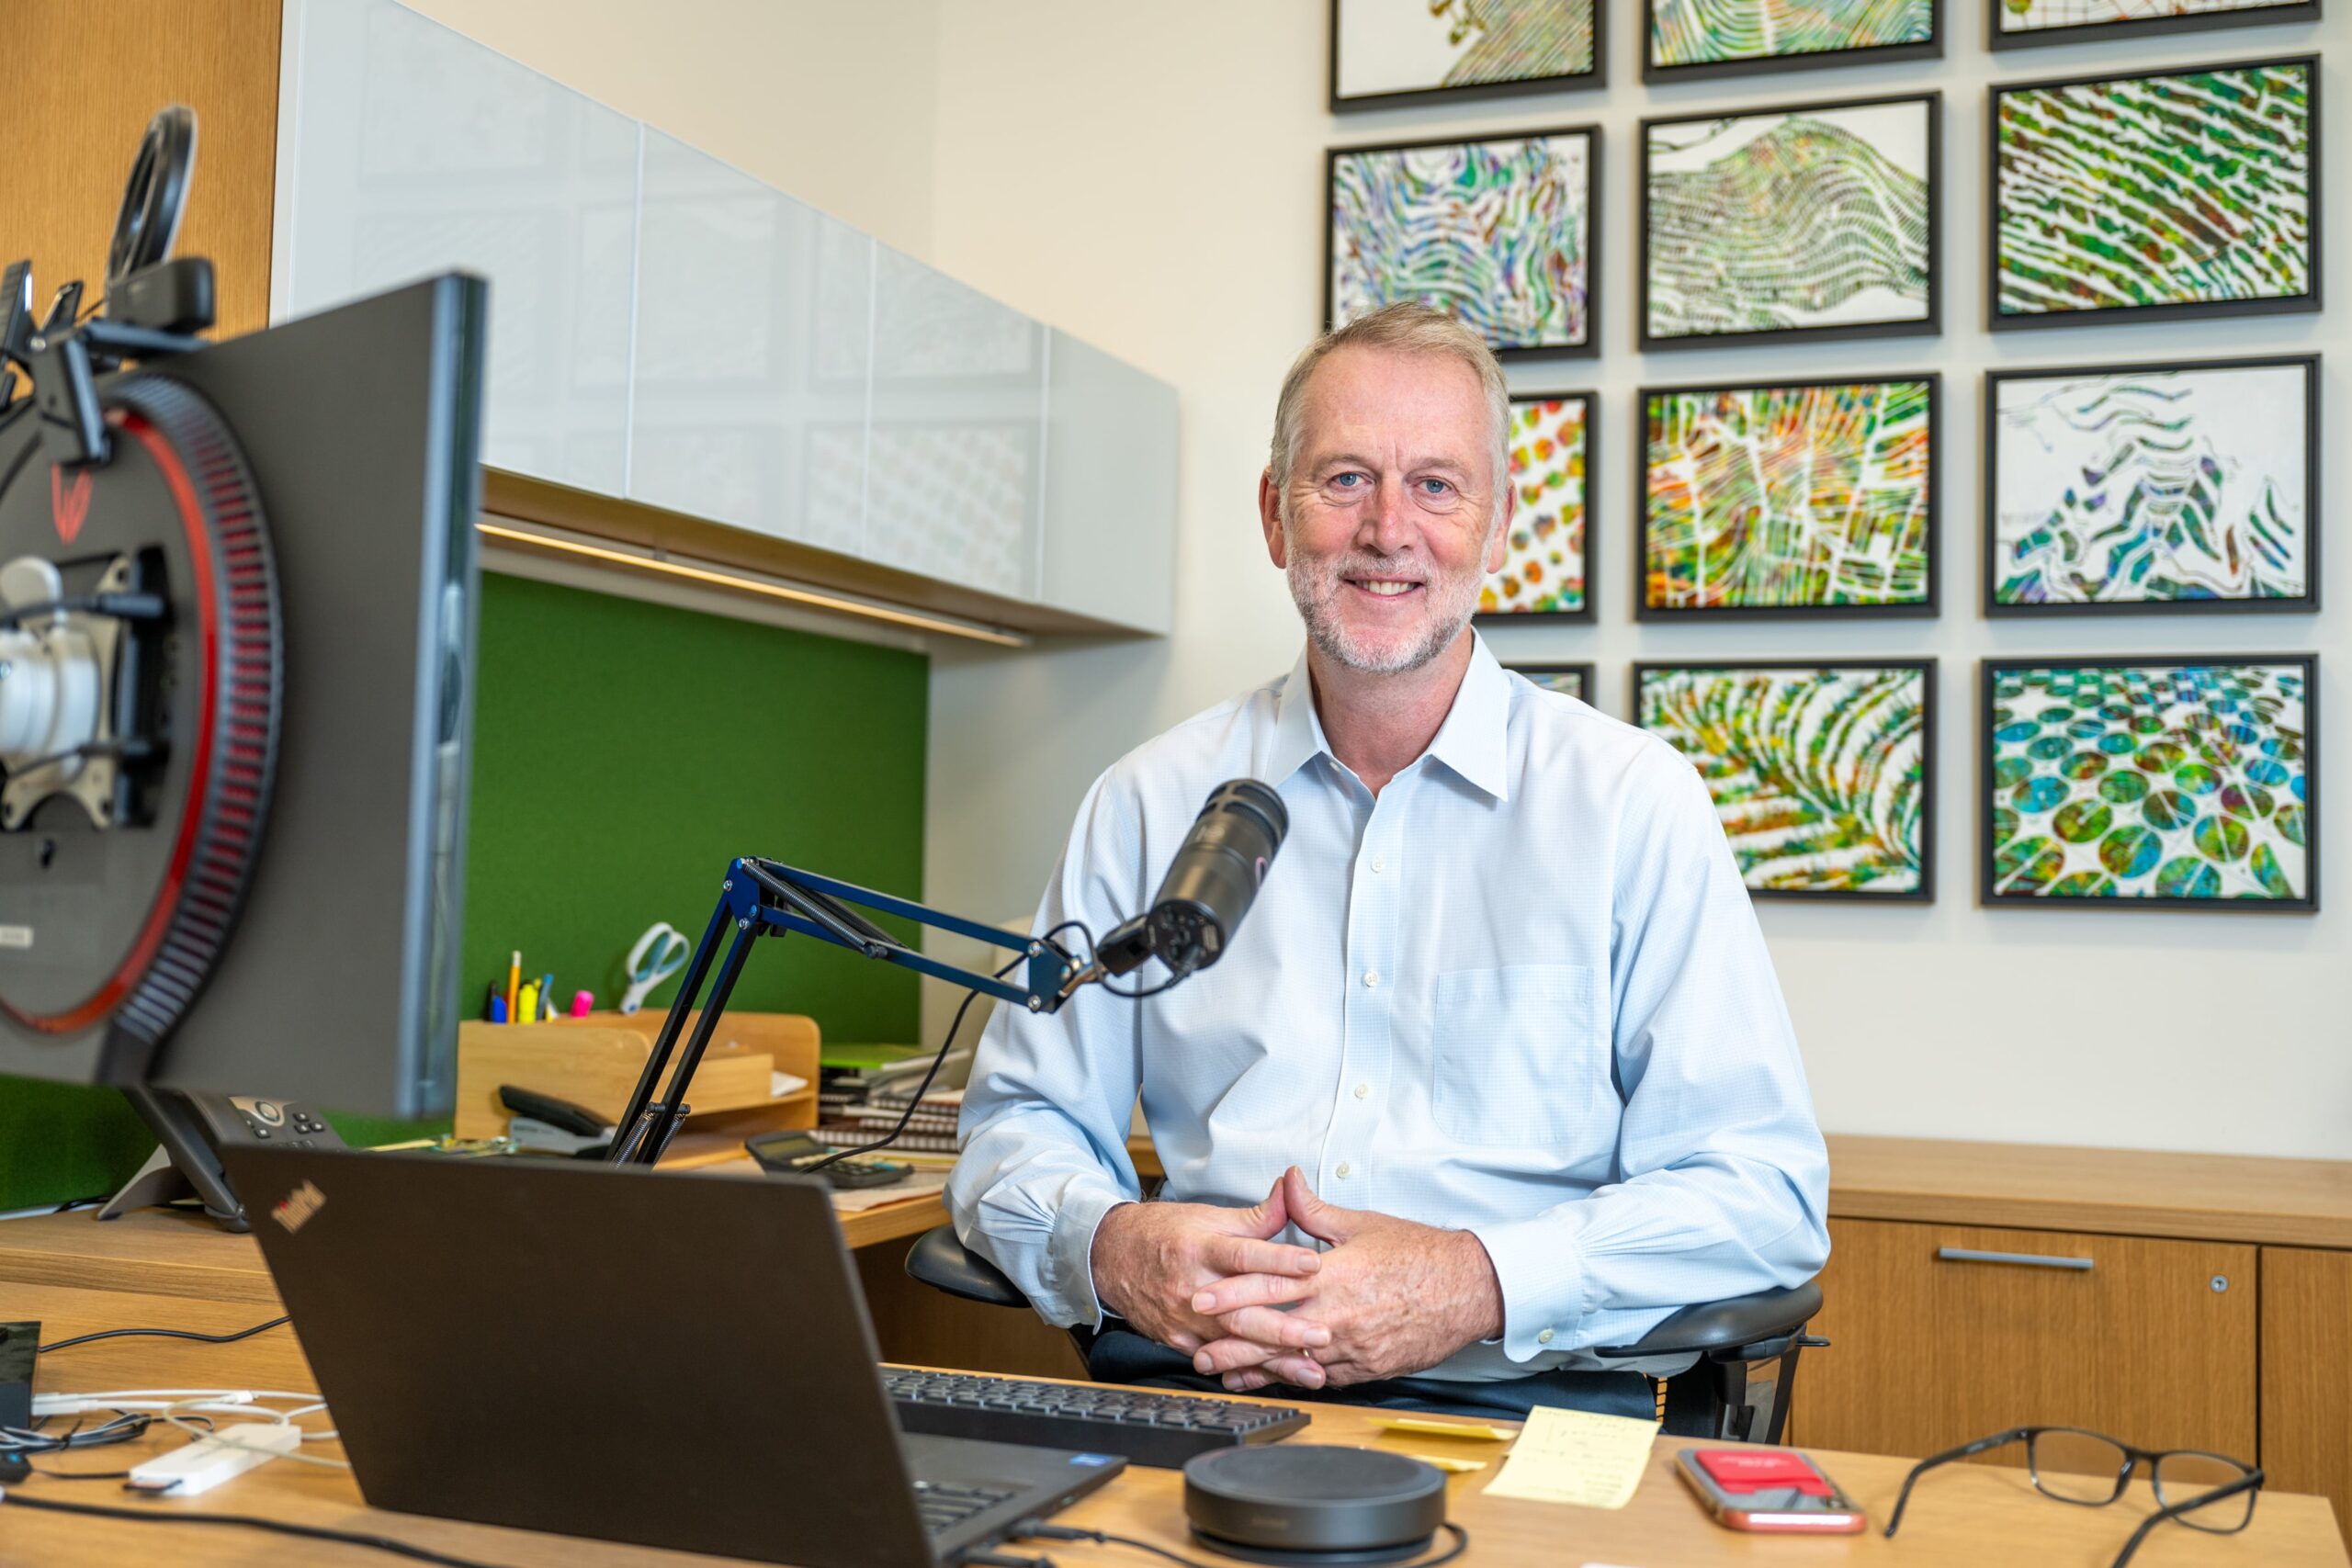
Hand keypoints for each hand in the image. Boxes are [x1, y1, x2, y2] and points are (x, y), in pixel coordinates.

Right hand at [1088, 1177, 1330, 1359]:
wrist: (1111, 1258)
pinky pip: (1218, 1360)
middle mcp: (1191, 1287)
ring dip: (1275, 1360)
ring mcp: (1184, 1320)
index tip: (1314, 1264)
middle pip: (1241, 1310)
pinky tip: (1278, 1380)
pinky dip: (1248, 1371)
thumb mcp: (1207, 1216)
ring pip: (1234, 1344)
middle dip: (1283, 1327)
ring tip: (1312, 1370)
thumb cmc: (1164, 1234)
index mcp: (1199, 1248)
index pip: (1243, 1255)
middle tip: (1322, 1334)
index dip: (1279, 1259)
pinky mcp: (1179, 1341)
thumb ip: (1255, 1216)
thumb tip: (1291, 1192)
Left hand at [1188, 1167, 1503, 1391]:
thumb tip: (1286, 1181)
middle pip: (1274, 1333)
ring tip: (1224, 1374)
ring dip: (1257, 1369)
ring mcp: (1353, 1347)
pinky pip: (1324, 1377)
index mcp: (1333, 1275)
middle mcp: (1338, 1315)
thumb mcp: (1362, 1224)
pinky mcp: (1368, 1368)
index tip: (1201, 1299)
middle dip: (1232, 1344)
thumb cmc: (1418, 1254)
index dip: (1232, 1294)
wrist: (1469, 1289)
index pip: (1271, 1286)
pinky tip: (1274, 1381)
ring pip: (1295, 1363)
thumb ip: (1314, 1210)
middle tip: (1197, 1351)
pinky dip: (1296, 1380)